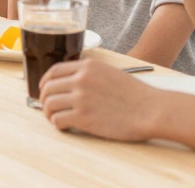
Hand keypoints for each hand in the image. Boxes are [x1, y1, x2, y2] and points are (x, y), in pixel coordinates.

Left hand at [38, 59, 158, 141]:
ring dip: (48, 113)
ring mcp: (81, 98)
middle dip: (43, 99)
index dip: (45, 81)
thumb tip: (71, 83)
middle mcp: (81, 79)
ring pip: (49, 104)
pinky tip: (64, 126)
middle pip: (48, 88)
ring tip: (55, 118)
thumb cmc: (135, 94)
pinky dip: (57, 124)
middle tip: (47, 108)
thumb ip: (89, 74)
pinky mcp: (83, 118)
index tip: (44, 89)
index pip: (54, 71)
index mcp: (87, 66)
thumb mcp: (110, 73)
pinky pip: (58, 120)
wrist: (151, 109)